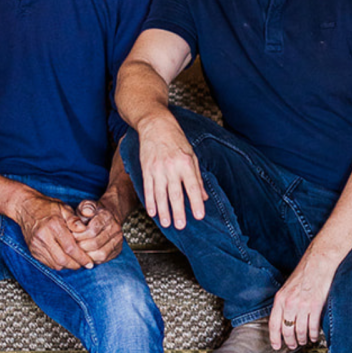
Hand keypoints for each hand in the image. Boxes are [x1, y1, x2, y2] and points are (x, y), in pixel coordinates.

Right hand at [14, 191, 95, 270]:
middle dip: (76, 264)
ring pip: (55, 264)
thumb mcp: (64, 208)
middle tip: (85, 264)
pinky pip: (47, 263)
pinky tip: (65, 259)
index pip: (70, 247)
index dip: (81, 257)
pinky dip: (58, 264)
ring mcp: (36, 245)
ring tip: (77, 262)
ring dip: (68, 266)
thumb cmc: (47, 206)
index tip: (90, 263)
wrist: (25, 207)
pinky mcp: (32, 250)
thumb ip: (74, 219)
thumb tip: (84, 229)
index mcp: (53, 225)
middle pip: (62, 259)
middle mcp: (43, 236)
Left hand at [67, 200, 124, 264]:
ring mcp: (118, 241)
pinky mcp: (116, 250)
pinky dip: (91, 259)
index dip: (79, 235)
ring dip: (86, 255)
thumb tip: (85, 213)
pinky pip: (103, 260)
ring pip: (101, 254)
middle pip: (96, 243)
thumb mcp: (85, 206)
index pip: (92, 230)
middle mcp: (115, 229)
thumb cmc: (91, 213)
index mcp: (107, 216)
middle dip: (80, 246)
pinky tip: (84, 254)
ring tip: (77, 251)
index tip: (70, 235)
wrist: (107, 217)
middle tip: (71, 246)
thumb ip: (84, 208)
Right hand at [136, 114, 206, 229]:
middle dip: (178, 211)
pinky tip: (152, 212)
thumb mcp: (192, 156)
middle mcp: (171, 167)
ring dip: (163, 211)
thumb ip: (198, 178)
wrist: (156, 126)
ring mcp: (157, 169)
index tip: (199, 215)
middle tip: (181, 226)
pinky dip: (150, 201)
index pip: (192, 186)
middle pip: (175, 194)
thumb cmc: (177, 140)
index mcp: (186, 163)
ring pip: (160, 194)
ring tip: (166, 223)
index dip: (196, 202)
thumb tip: (205, 197)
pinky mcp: (146, 169)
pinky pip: (148, 189)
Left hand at [269, 251, 338, 349]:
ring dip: (302, 339)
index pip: (274, 323)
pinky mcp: (316, 306)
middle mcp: (289, 303)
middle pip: (287, 330)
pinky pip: (313, 327)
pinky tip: (314, 336)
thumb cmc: (304, 272)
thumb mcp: (288, 287)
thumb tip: (285, 318)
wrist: (319, 262)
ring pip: (300, 331)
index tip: (276, 346)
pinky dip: (313, 334)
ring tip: (304, 341)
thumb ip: (285, 302)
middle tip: (293, 345)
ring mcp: (302, 305)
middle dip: (290, 341)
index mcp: (280, 298)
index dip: (274, 338)